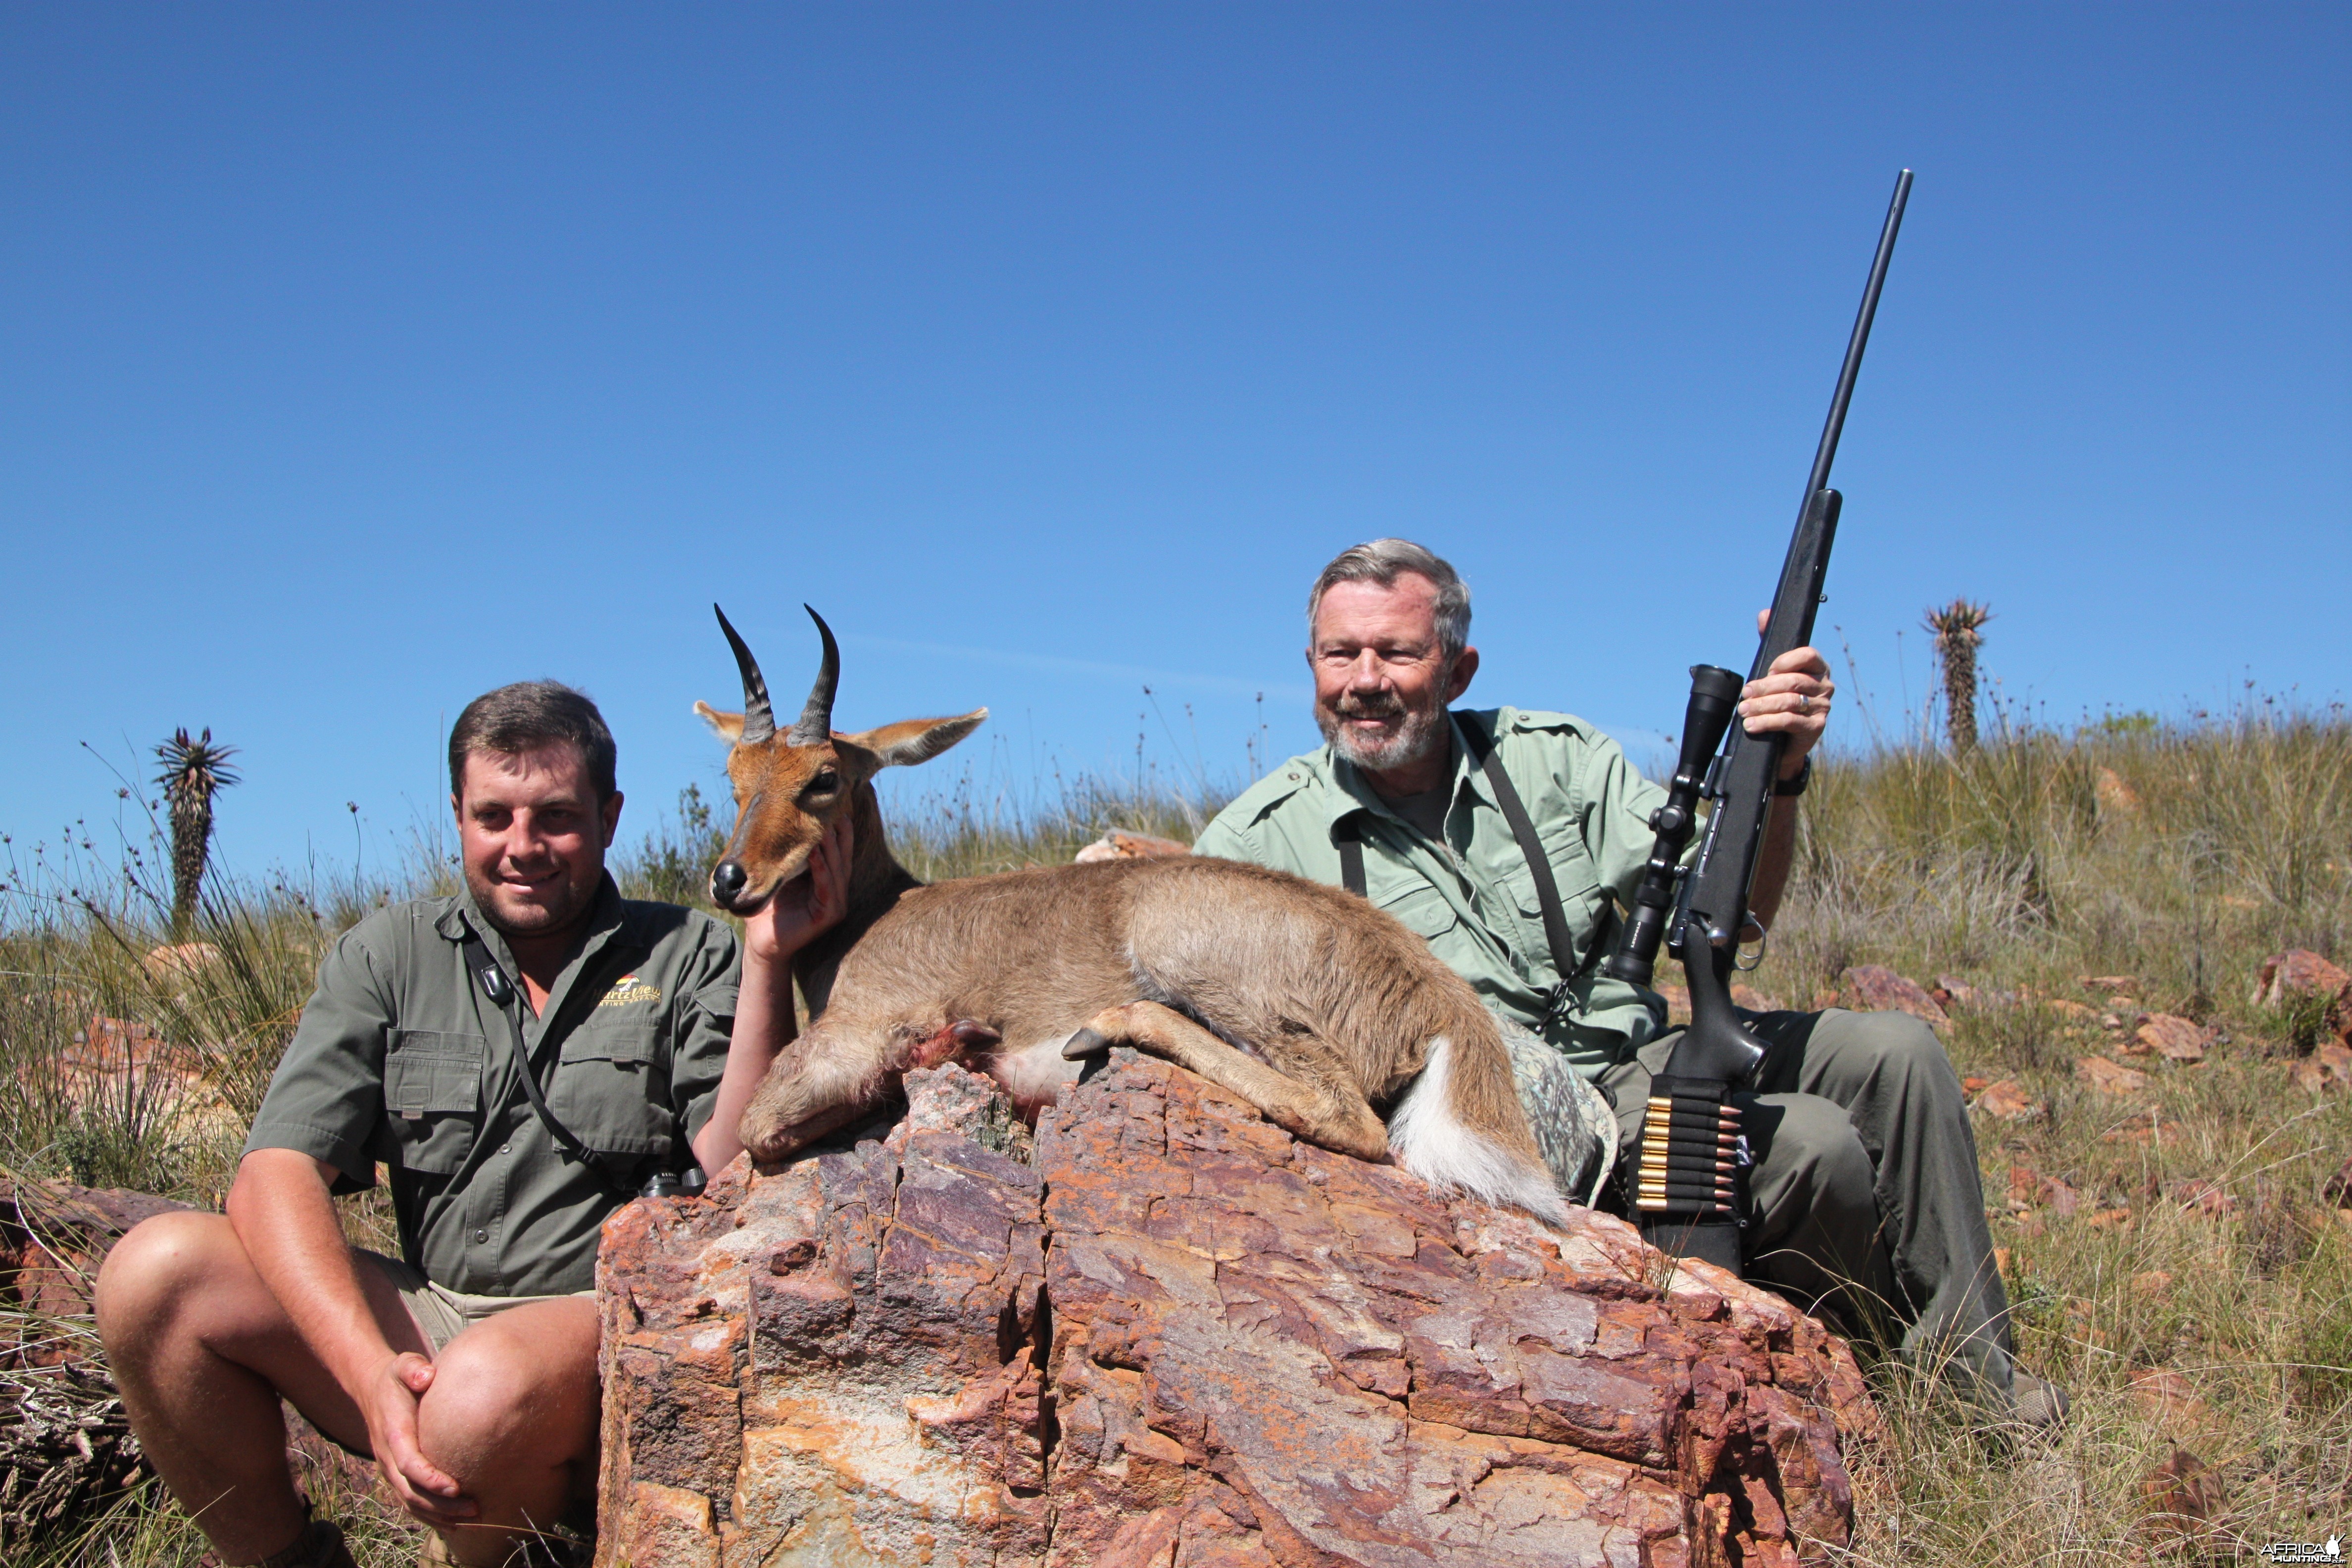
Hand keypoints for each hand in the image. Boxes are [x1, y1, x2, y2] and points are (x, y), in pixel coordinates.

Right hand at [358, 1350, 475, 1527]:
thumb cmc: (397, 1378)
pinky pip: (411, 1501)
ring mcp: (391, 1468)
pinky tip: (455, 1520)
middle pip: (411, 1491)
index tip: (454, 1487)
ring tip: (472, 1517)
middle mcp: (388, 1456)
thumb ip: (413, 1368)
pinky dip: (430, 1514)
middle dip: (442, 1504)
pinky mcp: (397, 1474)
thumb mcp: (402, 1364)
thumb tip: (427, 1375)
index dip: (429, 1478)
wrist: (373, 1390)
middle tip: (474, 1508)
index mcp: (393, 1432)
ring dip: (439, 1514)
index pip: (408, 1463)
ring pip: (411, 1501)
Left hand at [742, 815, 853, 966]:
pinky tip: (814, 852)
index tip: (838, 808)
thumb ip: (791, 854)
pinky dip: (820, 868)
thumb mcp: (783, 874)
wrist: (763, 939)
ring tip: (823, 826)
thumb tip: (786, 820)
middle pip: (843, 856)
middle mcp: (837, 890)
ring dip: (829, 847)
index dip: (842, 830)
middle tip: (834, 810)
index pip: (840, 851)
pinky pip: (826, 886)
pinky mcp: (829, 914)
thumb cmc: (771, 906)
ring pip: (836, 868)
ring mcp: (836, 903)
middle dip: (839, 833)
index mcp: (830, 880)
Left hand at [1742, 609, 1832, 774]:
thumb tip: (1765, 614)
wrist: (1785, 738)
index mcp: (1817, 667)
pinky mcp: (1815, 727)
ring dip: (1762, 706)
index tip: (1768, 669)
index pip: (1809, 655)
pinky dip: (1767, 722)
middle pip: (1794, 681)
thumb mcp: (1774, 671)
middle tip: (1746, 694)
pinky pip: (1790, 721)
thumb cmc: (1780, 699)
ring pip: (1790, 701)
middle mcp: (1825, 686)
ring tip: (1744, 710)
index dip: (1786, 660)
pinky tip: (1752, 725)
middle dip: (1765, 687)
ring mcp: (1822, 707)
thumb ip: (1770, 643)